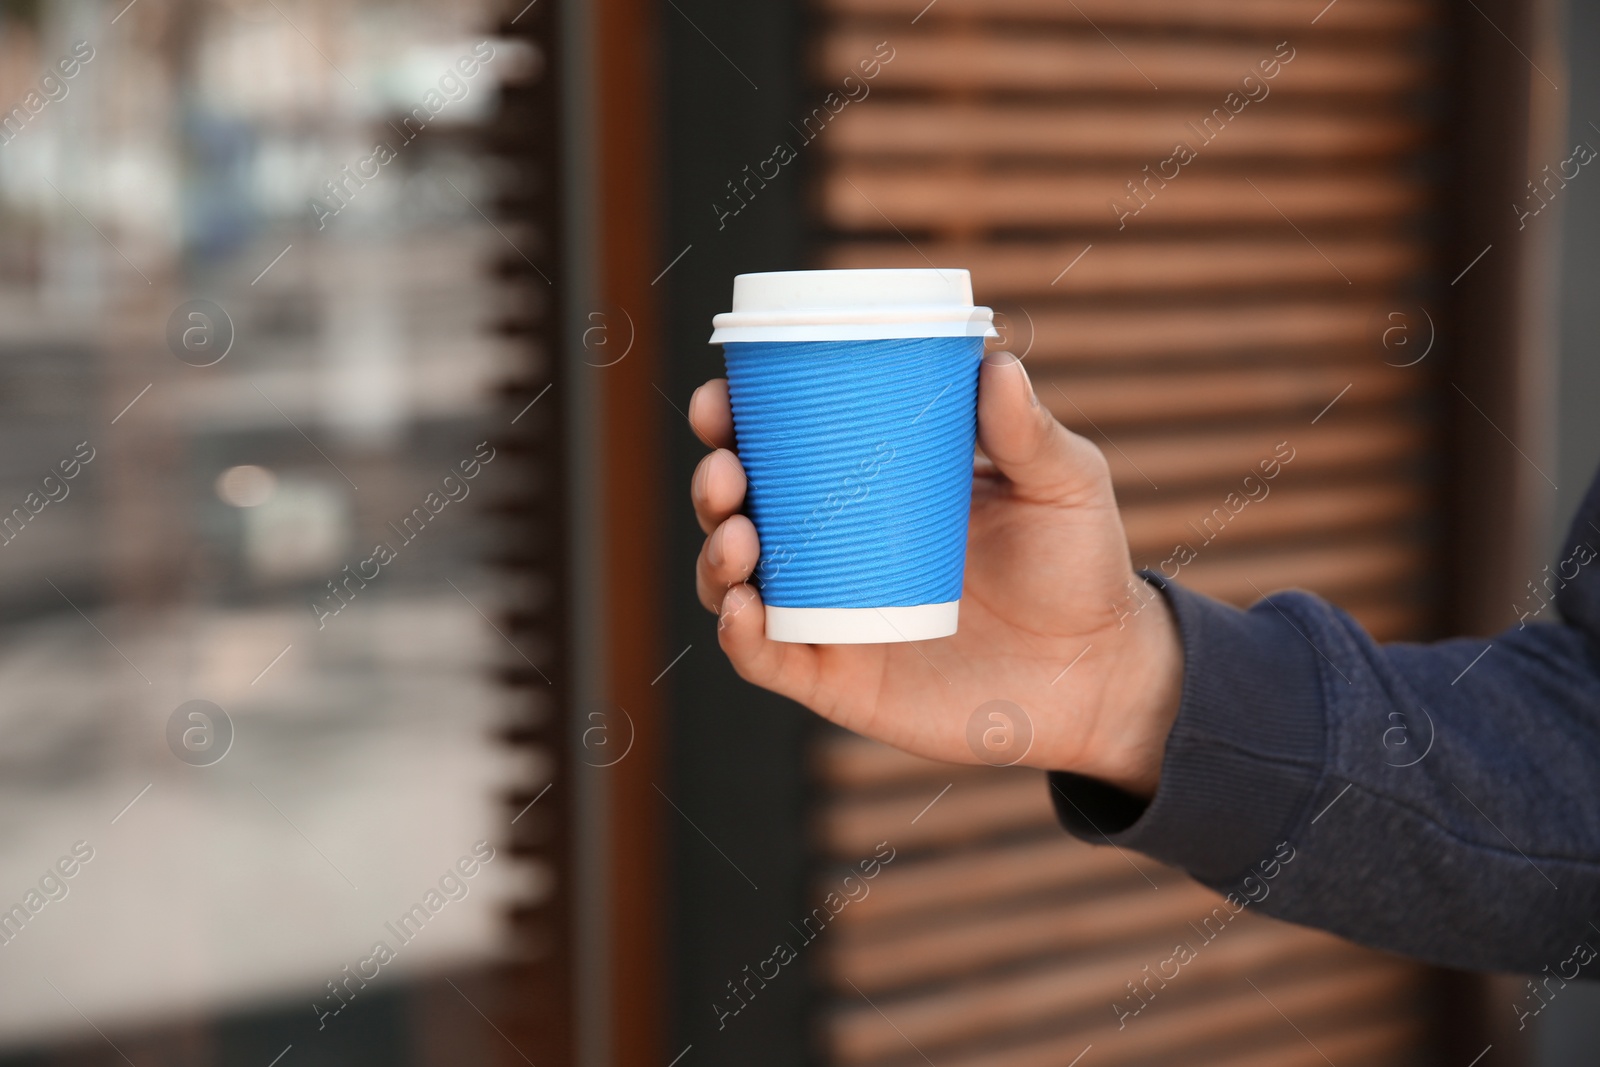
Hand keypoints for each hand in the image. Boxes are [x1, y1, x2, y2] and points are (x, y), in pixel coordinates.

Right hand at [689, 351, 1182, 797]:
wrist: (1099, 673)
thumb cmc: (1077, 566)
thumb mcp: (1061, 484)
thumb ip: (1028, 431)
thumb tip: (995, 362)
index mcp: (869, 487)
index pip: (781, 444)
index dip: (734, 420)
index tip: (721, 397)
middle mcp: (833, 548)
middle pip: (740, 508)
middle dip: (713, 482)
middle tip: (727, 467)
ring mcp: (828, 615)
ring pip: (735, 583)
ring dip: (714, 555)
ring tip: (741, 535)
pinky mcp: (837, 680)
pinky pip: (767, 660)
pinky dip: (739, 637)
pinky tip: (742, 610)